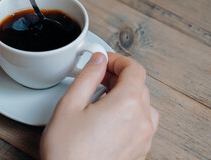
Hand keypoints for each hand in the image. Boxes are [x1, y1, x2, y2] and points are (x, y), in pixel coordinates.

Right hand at [40, 52, 158, 159]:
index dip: (118, 60)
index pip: (135, 69)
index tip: (104, 61)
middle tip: (98, 77)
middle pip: (140, 85)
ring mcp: (143, 140)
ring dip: (126, 94)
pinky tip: (108, 118)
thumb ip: (88, 76)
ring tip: (103, 97)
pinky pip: (142, 124)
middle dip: (119, 76)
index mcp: (127, 106)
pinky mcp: (139, 152)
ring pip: (144, 105)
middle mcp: (142, 123)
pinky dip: (129, 113)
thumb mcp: (70, 104)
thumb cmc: (67, 152)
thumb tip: (98, 60)